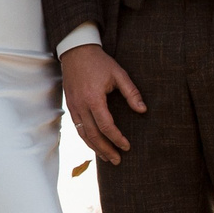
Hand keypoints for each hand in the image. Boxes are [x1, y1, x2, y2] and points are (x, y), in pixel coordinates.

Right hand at [61, 44, 145, 163]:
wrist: (76, 51)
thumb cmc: (99, 62)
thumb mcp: (119, 74)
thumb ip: (131, 93)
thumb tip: (143, 110)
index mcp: (94, 98)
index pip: (106, 126)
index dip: (117, 138)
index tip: (127, 146)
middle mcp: (81, 105)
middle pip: (93, 135)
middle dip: (106, 150)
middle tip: (117, 160)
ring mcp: (73, 106)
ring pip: (83, 134)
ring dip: (95, 148)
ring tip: (107, 158)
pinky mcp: (71, 106)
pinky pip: (78, 127)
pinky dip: (87, 139)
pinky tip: (95, 144)